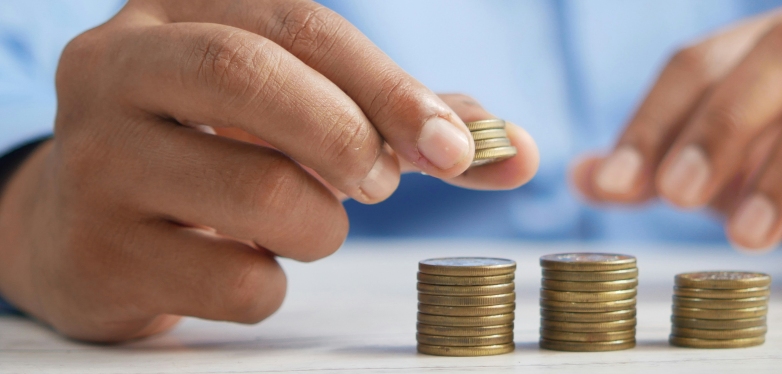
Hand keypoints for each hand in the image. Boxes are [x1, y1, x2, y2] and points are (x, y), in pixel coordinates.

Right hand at [0, 0, 537, 341]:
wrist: (81, 227)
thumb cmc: (215, 153)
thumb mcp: (294, 110)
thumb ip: (405, 122)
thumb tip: (518, 151)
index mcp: (177, 13)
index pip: (301, 28)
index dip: (391, 88)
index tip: (456, 148)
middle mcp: (117, 68)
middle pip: (251, 77)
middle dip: (348, 136)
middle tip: (382, 182)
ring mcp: (93, 160)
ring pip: (257, 193)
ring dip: (320, 225)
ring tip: (303, 222)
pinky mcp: (96, 251)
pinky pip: (234, 280)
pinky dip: (272, 284)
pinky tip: (243, 262)